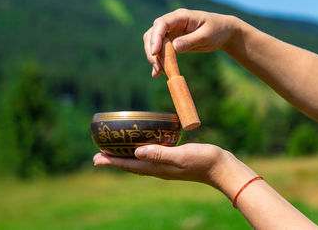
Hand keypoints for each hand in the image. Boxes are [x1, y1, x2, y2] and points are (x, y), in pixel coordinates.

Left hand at [92, 142, 257, 198]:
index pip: (130, 165)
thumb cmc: (202, 160)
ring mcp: (165, 166)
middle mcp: (159, 169)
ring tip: (113, 153)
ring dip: (124, 158)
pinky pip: (149, 158)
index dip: (113, 162)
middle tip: (98, 156)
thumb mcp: (181, 155)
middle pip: (130, 166)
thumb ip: (160, 154)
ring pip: (139, 163)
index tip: (97, 158)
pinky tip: (140, 148)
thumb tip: (137, 153)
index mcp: (158, 168)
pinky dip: (139, 154)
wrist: (220, 168)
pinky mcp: (172, 160)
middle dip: (114, 161)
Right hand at [143, 9, 239, 76]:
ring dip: (154, 57)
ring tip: (159, 72)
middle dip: (152, 51)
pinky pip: (160, 50)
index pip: (161, 24)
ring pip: (153, 43)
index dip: (155, 37)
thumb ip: (191, 41)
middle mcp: (172, 22)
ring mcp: (170, 31)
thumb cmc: (216, 30)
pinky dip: (158, 61)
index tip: (155, 52)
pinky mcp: (171, 40)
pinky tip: (157, 73)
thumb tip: (174, 47)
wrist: (222, 31)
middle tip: (158, 68)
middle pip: (153, 34)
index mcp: (180, 16)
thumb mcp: (206, 36)